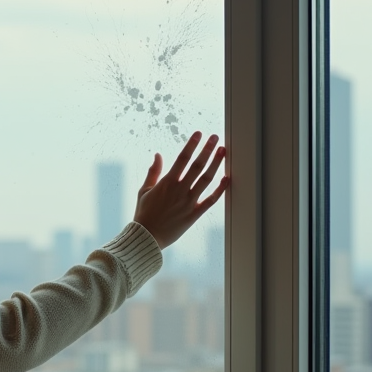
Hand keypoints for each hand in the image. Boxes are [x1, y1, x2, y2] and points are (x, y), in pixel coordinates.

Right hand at [133, 131, 228, 249]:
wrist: (147, 238)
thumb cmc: (144, 214)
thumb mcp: (144, 191)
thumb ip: (153, 172)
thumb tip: (158, 155)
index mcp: (167, 183)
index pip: (182, 159)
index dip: (191, 145)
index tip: (199, 134)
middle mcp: (179, 190)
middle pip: (197, 166)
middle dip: (207, 149)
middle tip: (215, 137)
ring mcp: (188, 202)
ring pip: (206, 180)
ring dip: (216, 164)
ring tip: (223, 151)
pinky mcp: (194, 214)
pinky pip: (210, 200)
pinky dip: (220, 190)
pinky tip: (227, 178)